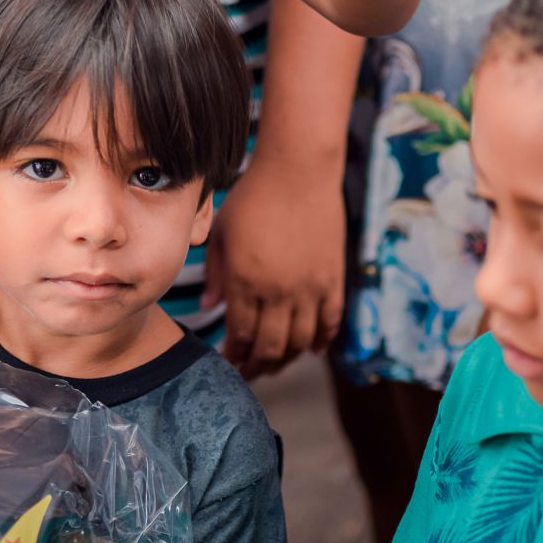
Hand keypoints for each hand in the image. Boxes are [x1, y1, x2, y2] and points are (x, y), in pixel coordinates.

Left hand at [204, 159, 344, 379]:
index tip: (229, 361)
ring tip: (276, 362)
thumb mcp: (222, 233)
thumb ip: (216, 274)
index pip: (240, 334)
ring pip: (302, 342)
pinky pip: (331, 323)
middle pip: (272, 347)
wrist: (298, 171)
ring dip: (288, 359)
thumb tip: (208, 308)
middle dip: (259, 366)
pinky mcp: (334, 279)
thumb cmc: (253, 197)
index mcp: (246, 280)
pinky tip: (312, 348)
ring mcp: (310, 287)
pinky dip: (322, 341)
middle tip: (250, 371)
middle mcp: (280, 290)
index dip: (234, 353)